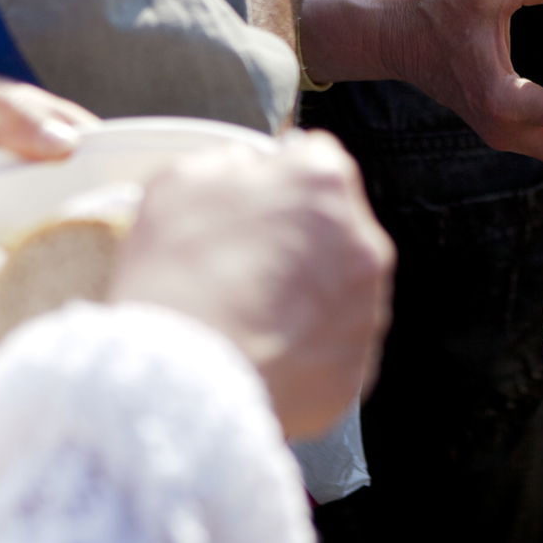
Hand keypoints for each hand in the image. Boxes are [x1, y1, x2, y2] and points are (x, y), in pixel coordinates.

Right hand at [109, 133, 393, 439]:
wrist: (182, 384)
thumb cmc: (175, 276)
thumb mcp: (181, 182)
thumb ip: (231, 162)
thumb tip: (250, 170)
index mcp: (324, 183)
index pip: (314, 159)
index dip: (278, 180)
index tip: (253, 204)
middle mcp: (363, 243)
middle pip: (335, 227)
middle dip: (298, 240)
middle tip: (244, 266)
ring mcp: (367, 312)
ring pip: (338, 290)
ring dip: (305, 295)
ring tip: (248, 316)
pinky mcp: (356, 370)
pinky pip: (331, 348)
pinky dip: (304, 349)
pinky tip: (260, 352)